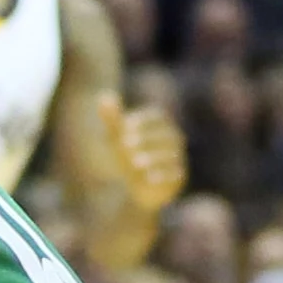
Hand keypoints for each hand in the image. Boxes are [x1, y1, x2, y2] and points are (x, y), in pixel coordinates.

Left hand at [116, 92, 188, 212]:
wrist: (137, 186)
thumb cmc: (127, 154)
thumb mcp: (118, 137)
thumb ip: (113, 119)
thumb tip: (104, 97)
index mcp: (162, 125)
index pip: (156, 117)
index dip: (141, 120)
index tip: (125, 126)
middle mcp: (174, 140)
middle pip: (162, 136)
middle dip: (144, 139)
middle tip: (124, 144)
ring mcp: (177, 158)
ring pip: (168, 156)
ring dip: (151, 158)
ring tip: (134, 163)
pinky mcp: (179, 178)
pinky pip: (174, 175)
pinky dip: (161, 176)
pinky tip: (147, 178)